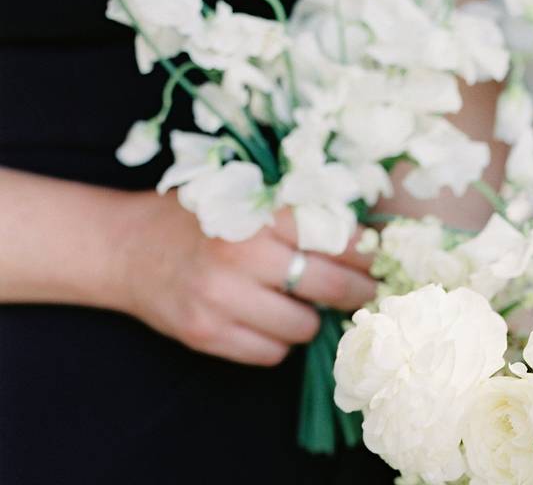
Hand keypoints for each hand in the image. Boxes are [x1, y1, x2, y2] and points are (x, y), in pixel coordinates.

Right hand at [112, 192, 376, 365]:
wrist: (127, 248)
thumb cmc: (200, 218)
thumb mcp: (248, 198)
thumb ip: (299, 213)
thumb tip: (373, 238)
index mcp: (258, 214)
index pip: (338, 238)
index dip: (369, 254)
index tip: (385, 262)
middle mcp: (241, 256)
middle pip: (331, 287)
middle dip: (359, 293)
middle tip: (370, 292)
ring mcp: (220, 299)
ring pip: (305, 328)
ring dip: (312, 320)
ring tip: (302, 302)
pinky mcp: (205, 334)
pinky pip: (272, 353)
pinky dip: (279, 341)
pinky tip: (268, 320)